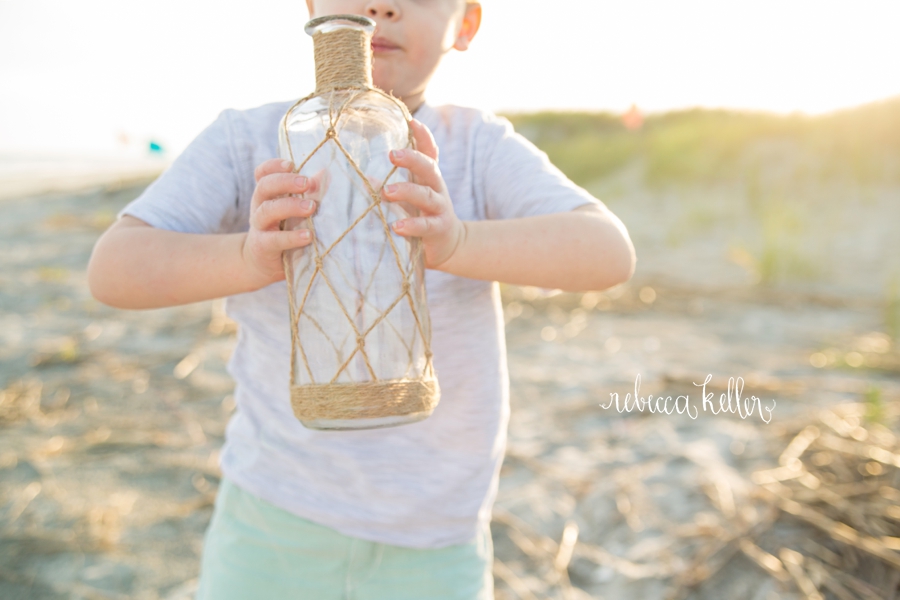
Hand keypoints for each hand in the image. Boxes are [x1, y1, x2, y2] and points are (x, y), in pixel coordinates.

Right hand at [241, 158, 318, 285]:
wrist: (263, 264)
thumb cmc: (285, 230)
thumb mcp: (295, 210)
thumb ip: (309, 192)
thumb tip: (325, 173)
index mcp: (267, 195)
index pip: (262, 174)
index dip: (273, 166)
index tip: (291, 165)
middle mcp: (259, 207)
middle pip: (264, 186)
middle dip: (285, 182)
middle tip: (306, 183)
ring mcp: (259, 227)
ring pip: (267, 211)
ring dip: (290, 206)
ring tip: (311, 207)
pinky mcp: (263, 247)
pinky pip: (274, 240)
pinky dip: (291, 237)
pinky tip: (307, 236)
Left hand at [382, 119, 465, 269]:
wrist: (449, 244)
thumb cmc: (422, 214)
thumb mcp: (410, 196)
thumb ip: (391, 184)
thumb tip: (363, 177)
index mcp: (428, 177)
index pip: (429, 152)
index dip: (423, 136)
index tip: (412, 121)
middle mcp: (437, 188)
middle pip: (429, 168)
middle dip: (412, 159)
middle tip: (392, 154)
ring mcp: (440, 208)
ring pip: (427, 195)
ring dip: (407, 191)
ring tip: (387, 192)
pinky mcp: (439, 229)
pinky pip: (426, 226)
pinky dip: (412, 225)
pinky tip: (397, 225)